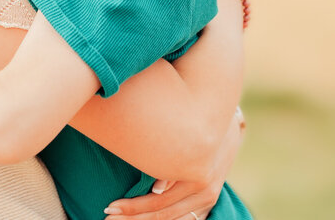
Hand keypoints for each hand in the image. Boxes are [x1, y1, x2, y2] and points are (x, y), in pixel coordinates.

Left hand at [103, 110, 243, 218]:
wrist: (227, 126)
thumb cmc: (196, 124)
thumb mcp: (185, 137)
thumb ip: (170, 164)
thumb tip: (157, 190)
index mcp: (198, 178)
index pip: (158, 201)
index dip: (132, 207)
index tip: (109, 206)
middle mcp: (204, 193)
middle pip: (163, 214)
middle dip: (133, 218)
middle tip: (108, 217)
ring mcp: (208, 199)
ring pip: (172, 219)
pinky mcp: (207, 200)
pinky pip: (182, 217)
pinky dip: (162, 219)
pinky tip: (142, 218)